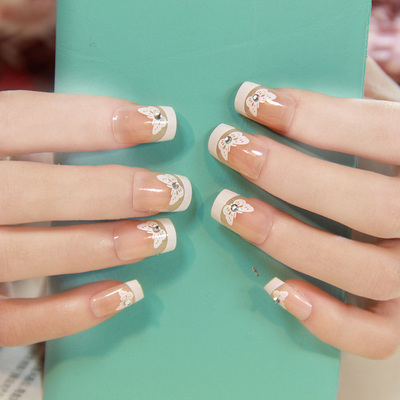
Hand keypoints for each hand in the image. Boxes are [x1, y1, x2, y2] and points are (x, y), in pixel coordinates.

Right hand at [0, 90, 190, 345]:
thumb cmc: (6, 181)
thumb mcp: (15, 146)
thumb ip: (47, 137)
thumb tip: (136, 129)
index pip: (26, 118)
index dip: (93, 119)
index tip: (159, 122)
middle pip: (32, 192)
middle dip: (109, 192)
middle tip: (170, 191)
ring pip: (26, 255)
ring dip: (101, 248)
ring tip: (158, 238)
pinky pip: (15, 320)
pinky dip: (71, 313)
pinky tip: (124, 294)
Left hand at [208, 81, 399, 358]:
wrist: (397, 209)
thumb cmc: (379, 158)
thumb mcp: (372, 122)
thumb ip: (341, 114)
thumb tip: (266, 97)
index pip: (381, 133)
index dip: (314, 116)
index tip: (251, 101)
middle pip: (373, 205)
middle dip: (292, 176)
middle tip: (228, 149)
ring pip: (366, 271)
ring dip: (291, 241)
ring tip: (231, 210)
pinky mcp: (399, 317)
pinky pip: (375, 336)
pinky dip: (328, 321)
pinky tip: (278, 290)